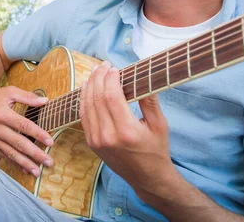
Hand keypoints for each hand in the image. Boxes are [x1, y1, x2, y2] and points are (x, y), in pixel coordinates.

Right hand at [0, 85, 54, 175]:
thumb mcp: (10, 92)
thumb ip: (27, 97)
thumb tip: (45, 101)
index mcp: (2, 114)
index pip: (23, 126)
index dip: (38, 134)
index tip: (50, 142)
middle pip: (19, 143)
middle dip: (35, 154)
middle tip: (49, 162)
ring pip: (11, 153)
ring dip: (26, 164)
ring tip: (38, 172)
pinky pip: (5, 156)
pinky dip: (16, 163)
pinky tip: (26, 170)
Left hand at [79, 61, 178, 197]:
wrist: (147, 178)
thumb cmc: (156, 150)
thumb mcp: (159, 125)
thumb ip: (150, 101)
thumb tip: (143, 77)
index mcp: (126, 131)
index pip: (112, 97)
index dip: (110, 79)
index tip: (114, 67)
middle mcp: (108, 136)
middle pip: (97, 98)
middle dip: (99, 78)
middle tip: (104, 65)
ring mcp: (96, 140)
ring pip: (87, 106)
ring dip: (89, 86)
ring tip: (95, 72)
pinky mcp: (91, 143)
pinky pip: (84, 116)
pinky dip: (84, 100)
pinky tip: (86, 88)